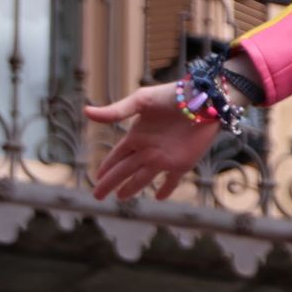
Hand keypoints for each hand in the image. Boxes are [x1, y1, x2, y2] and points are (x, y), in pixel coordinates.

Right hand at [85, 83, 219, 200]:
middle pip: (125, 171)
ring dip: (132, 188)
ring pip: (143, 179)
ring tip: (122, 197)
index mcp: (137, 136)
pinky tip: (159, 197)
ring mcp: (165, 158)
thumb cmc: (173, 95)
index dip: (107, 167)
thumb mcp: (141, 100)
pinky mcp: (183, 162)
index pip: (117, 156)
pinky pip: (172, 180)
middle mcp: (148, 150)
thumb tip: (86, 112)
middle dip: (110, 183)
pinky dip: (166, 189)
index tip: (97, 177)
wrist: (205, 99)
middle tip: (97, 196)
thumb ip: (116, 111)